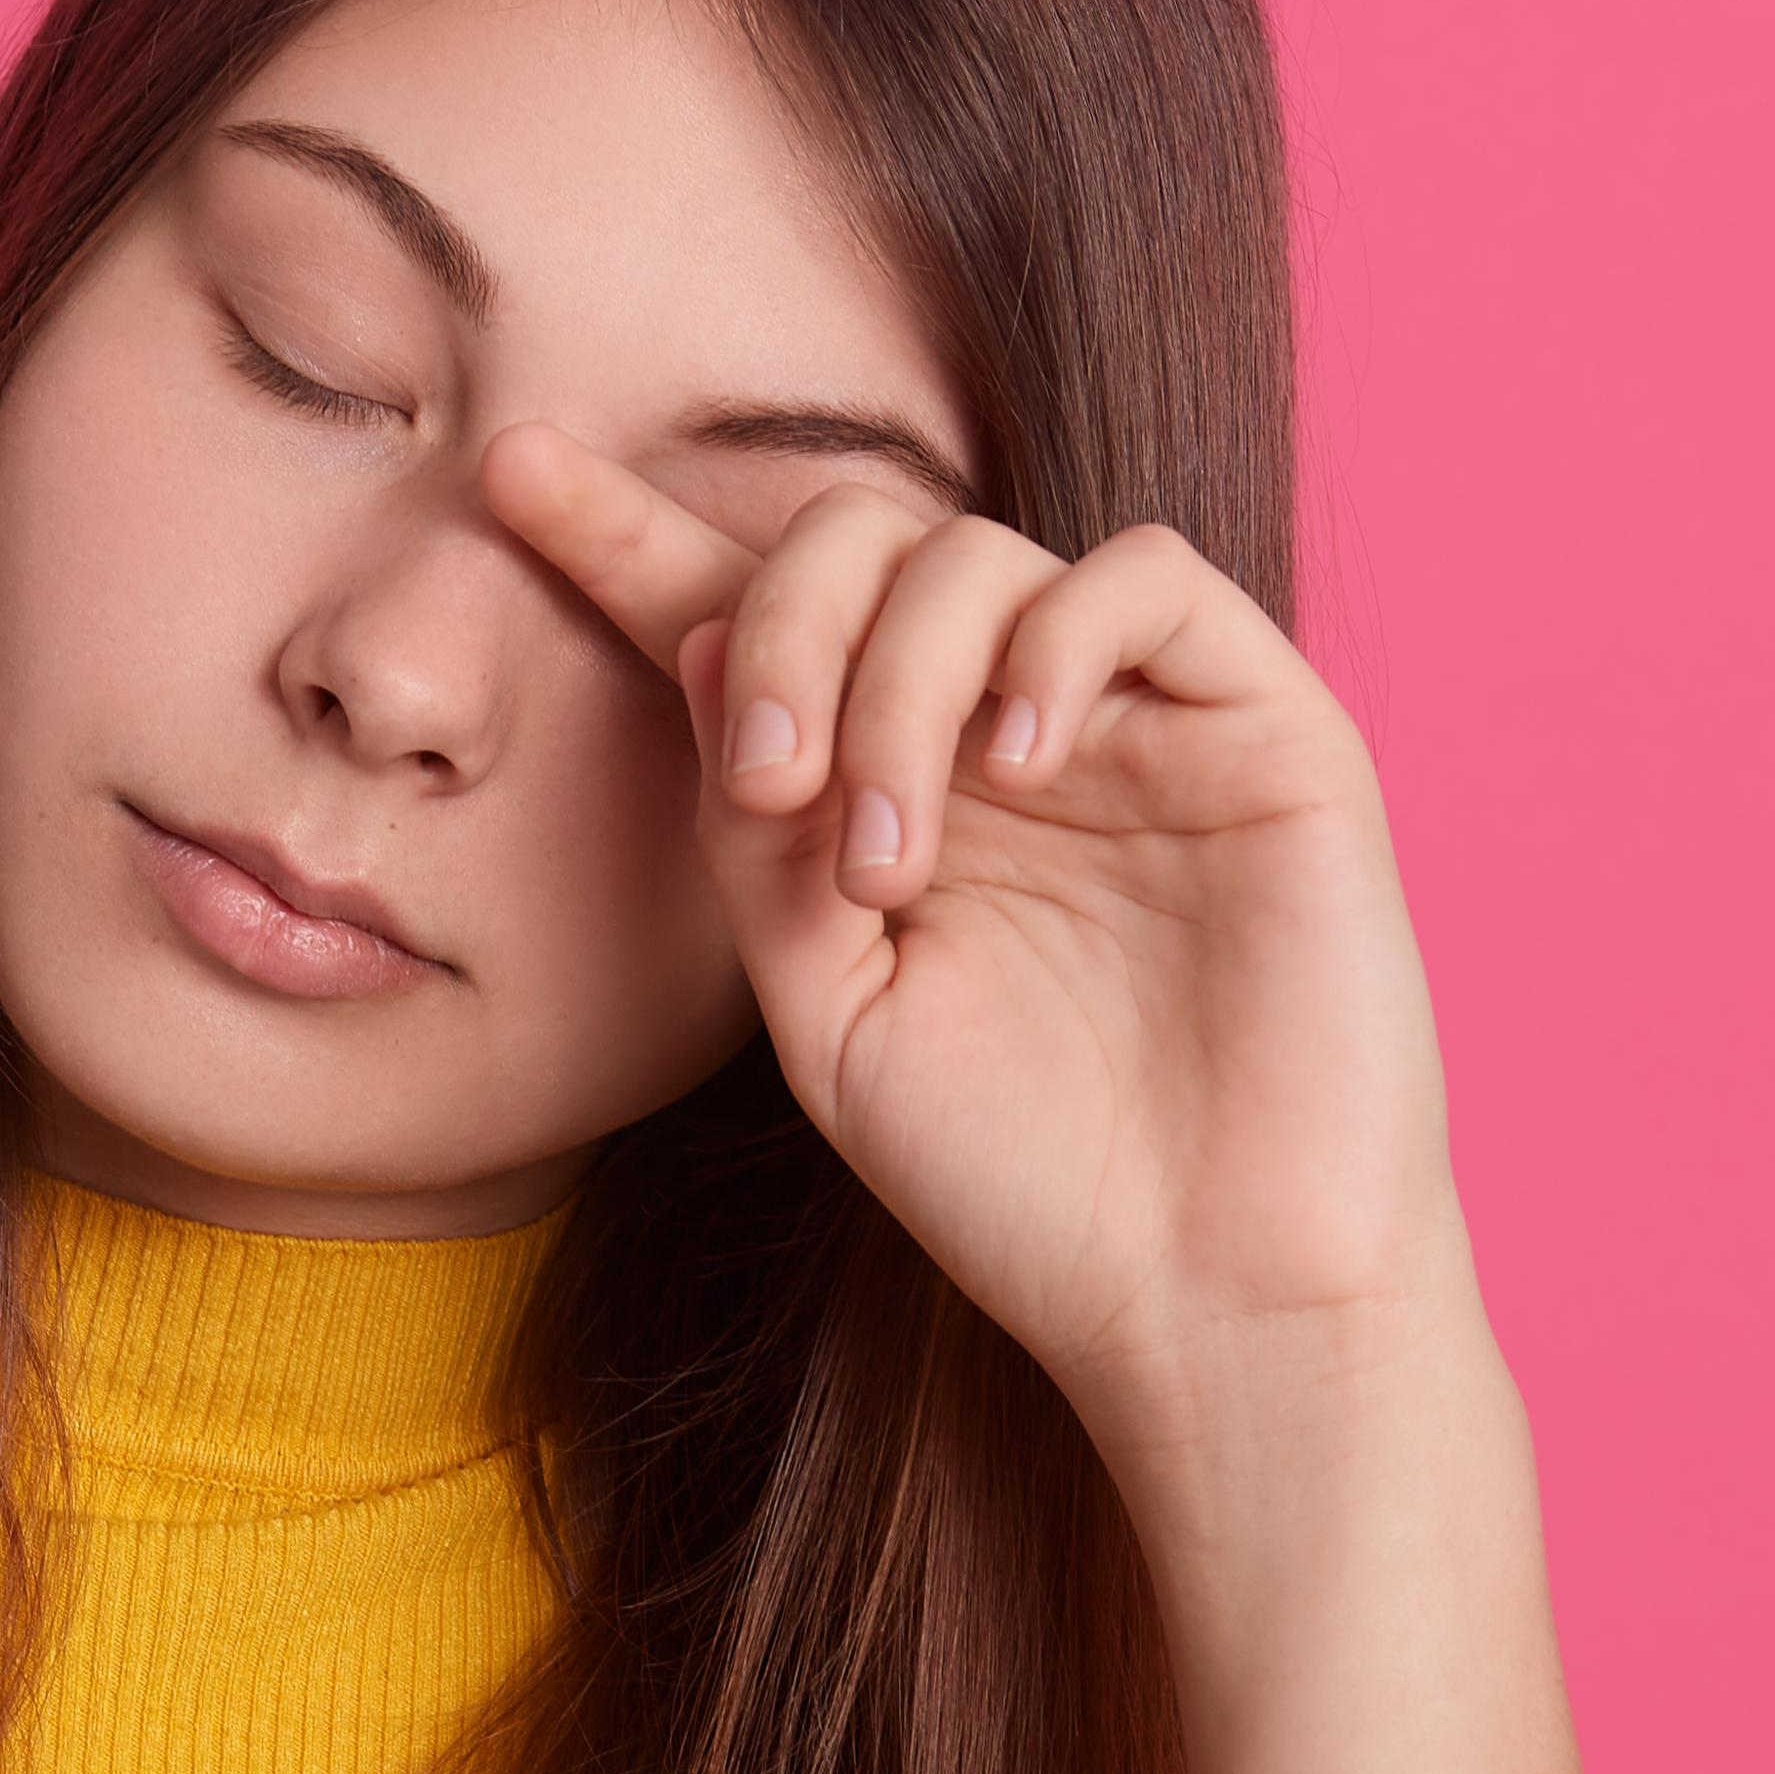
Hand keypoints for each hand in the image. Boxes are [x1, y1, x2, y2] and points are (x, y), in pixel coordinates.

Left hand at [485, 422, 1473, 1439]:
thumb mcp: (825, 1013)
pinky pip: (1146, 579)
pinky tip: (1016, 765)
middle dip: (779, 628)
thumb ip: (749, 841)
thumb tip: (695, 640)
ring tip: (894, 860)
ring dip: (895, 681)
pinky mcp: (1265, 728)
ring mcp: (1133, 724)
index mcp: (885, 796)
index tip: (509, 476)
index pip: (748, 625)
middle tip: (768, 789)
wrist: (1213, 1297)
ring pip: (980, 554)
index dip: (632, 543)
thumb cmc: (1026, 1183)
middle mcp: (1001, 737)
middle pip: (859, 546)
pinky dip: (1055, 639)